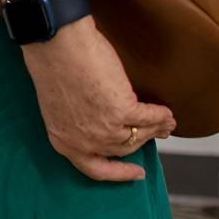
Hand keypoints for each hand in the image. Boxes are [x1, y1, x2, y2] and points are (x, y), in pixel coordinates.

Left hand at [18, 17, 174, 181]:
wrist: (55, 44)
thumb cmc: (52, 64)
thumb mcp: (61, 105)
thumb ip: (80, 119)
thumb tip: (103, 120)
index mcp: (63, 141)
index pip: (95, 169)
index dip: (118, 173)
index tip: (135, 174)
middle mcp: (83, 142)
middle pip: (122, 149)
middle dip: (142, 141)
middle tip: (156, 133)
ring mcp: (103, 129)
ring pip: (138, 135)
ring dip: (156, 128)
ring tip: (166, 121)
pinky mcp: (121, 112)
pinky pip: (149, 118)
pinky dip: (160, 115)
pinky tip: (166, 112)